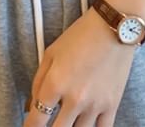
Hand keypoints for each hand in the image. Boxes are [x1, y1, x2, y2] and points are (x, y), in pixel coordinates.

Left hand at [22, 6, 136, 125]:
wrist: (114, 26)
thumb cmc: (82, 35)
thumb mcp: (51, 53)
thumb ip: (37, 83)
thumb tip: (30, 107)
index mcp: (55, 84)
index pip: (36, 122)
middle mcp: (74, 99)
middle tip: (52, 120)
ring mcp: (94, 104)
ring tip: (71, 117)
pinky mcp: (112, 104)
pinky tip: (87, 123)